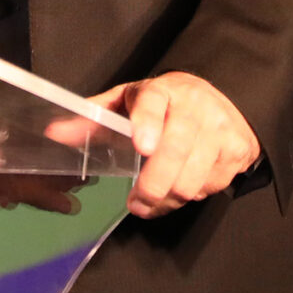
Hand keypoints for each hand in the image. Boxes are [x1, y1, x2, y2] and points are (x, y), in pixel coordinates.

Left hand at [87, 72, 261, 218]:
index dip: (148, 124)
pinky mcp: (238, 151)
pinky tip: (182, 184)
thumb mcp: (129, 104)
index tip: (142, 146)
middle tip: (135, 202)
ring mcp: (221, 129)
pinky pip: (210, 187)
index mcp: (163, 90)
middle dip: (153, 185)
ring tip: (152, 200)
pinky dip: (191, 195)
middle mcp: (195, 107)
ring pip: (192, 179)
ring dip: (168, 199)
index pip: (155, 102)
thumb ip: (93, 119)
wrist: (227, 99)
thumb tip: (54, 133)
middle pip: (176, 151)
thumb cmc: (165, 106)